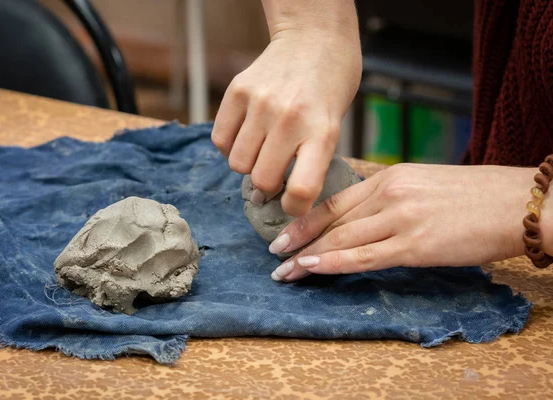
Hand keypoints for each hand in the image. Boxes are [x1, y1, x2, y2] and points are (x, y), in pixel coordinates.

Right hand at [211, 0, 360, 215]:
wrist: (314, 40)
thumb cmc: (328, 89)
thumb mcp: (332, 128)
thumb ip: (307, 162)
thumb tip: (268, 196)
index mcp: (322, 132)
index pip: (301, 189)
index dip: (294, 208)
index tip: (291, 205)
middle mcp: (290, 118)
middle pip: (262, 180)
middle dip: (268, 186)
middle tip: (275, 173)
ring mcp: (261, 103)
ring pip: (237, 163)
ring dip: (248, 164)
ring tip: (262, 148)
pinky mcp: (237, 91)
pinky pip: (220, 139)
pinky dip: (230, 146)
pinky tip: (247, 134)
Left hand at [267, 163, 551, 281]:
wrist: (520, 202)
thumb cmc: (476, 195)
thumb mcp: (425, 182)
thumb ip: (391, 196)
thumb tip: (363, 214)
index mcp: (390, 176)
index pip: (336, 200)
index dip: (305, 217)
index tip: (284, 231)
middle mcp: (389, 194)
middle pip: (331, 219)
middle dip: (298, 239)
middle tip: (273, 255)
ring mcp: (401, 218)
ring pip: (341, 239)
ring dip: (308, 256)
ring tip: (284, 271)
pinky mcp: (416, 244)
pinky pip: (364, 256)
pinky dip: (333, 263)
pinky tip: (312, 269)